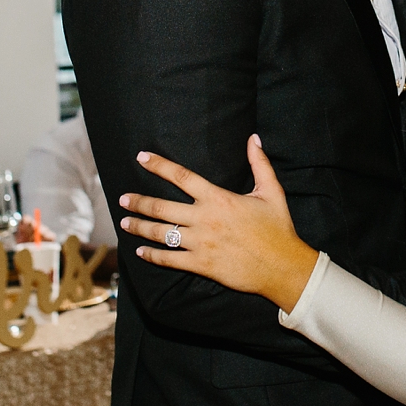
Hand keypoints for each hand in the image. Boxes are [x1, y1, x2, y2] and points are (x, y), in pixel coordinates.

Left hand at [119, 138, 317, 310]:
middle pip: (161, 207)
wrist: (283, 267)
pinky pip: (170, 260)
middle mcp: (204, 219)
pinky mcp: (202, 265)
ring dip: (139, 227)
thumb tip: (253, 139)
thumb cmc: (278, 229)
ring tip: (124, 223)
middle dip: (138, 202)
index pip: (181, 176)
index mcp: (218, 198)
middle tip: (122, 199)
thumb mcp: (272, 192)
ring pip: (160, 233)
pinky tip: (141, 252)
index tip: (141, 157)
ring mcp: (201, 243)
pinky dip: (152, 256)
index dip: (159, 165)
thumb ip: (260, 164)